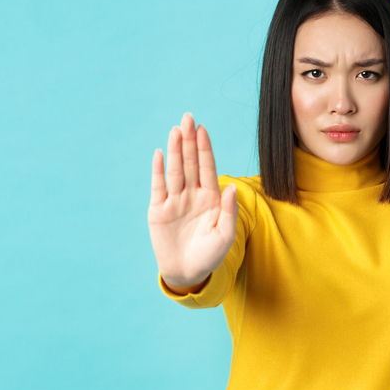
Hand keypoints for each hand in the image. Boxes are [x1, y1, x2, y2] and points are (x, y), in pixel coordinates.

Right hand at [149, 112, 237, 288]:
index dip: (205, 148)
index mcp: (210, 198)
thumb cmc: (210, 255)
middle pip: (190, 163)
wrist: (188, 273)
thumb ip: (228, 211)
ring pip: (175, 170)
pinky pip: (158, 186)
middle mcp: (192, 194)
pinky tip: (160, 154)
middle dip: (189, 140)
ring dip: (175, 150)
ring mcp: (175, 201)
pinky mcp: (158, 210)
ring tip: (175, 130)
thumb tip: (231, 186)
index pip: (207, 167)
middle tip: (188, 117)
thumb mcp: (225, 235)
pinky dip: (159, 170)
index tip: (203, 129)